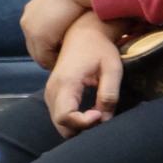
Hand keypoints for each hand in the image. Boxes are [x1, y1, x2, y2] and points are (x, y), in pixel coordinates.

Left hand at [21, 0, 94, 67]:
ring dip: (53, 59)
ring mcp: (30, 29)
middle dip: (49, 54)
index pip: (36, 36)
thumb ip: (64, 13)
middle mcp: (27, 20)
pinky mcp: (38, 37)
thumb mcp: (68, 2)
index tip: (66, 48)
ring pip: (38, 55)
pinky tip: (69, 59)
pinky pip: (45, 59)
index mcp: (32, 10)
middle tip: (67, 59)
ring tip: (69, 60)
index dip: (50, 45)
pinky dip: (56, 61)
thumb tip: (72, 21)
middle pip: (35, 47)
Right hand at [43, 13, 122, 137]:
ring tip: (98, 111)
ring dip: (78, 125)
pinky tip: (90, 111)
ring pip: (60, 123)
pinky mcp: (52, 95)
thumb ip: (109, 95)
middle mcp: (52, 90)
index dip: (84, 123)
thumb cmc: (100, 49)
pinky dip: (74, 120)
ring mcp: (49, 93)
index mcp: (66, 83)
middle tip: (102, 115)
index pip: (65, 117)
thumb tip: (104, 119)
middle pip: (61, 125)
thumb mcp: (112, 69)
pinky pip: (60, 116)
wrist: (84, 34)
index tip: (101, 113)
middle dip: (82, 128)